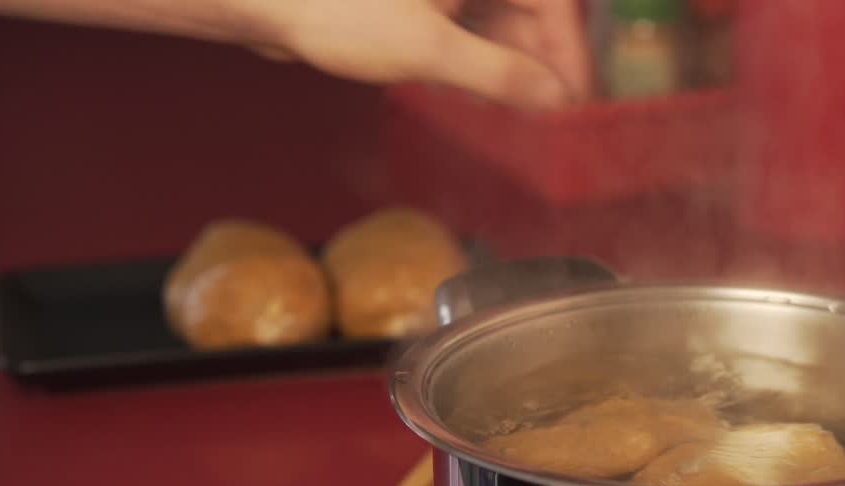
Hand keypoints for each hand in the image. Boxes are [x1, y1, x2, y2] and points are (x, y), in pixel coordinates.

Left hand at [261, 0, 590, 108]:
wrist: (264, 1)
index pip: (552, 1)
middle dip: (544, 62)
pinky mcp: (418, 2)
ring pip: (498, 21)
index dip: (572, 51)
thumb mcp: (429, 51)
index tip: (579, 99)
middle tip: (555, 115)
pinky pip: (467, 27)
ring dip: (513, 65)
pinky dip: (480, 59)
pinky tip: (481, 93)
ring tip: (524, 112)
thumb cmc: (337, 10)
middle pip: (529, 11)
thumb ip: (500, 74)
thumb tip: (554, 97)